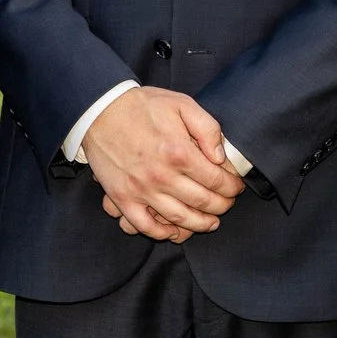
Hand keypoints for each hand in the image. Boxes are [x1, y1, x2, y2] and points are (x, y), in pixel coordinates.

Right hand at [82, 87, 244, 242]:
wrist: (101, 110)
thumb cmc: (143, 106)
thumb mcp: (182, 104)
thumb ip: (207, 129)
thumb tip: (220, 157)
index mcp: (179, 152)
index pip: (217, 180)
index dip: (232, 186)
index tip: (236, 186)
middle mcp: (162, 175)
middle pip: (203, 202)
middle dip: (222, 205)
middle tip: (228, 203)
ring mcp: (141, 190)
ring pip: (179, 218)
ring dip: (200, 224)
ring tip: (211, 222)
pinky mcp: (123, 198)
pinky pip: (145, 226)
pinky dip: (162, 233)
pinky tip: (175, 231)